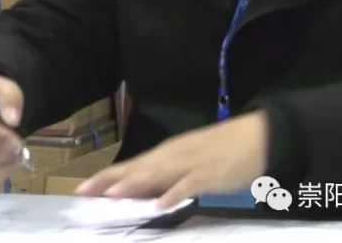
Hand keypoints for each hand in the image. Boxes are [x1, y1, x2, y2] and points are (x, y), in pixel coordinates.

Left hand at [77, 111, 268, 207]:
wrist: (260, 137)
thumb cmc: (223, 151)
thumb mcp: (188, 163)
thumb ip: (165, 178)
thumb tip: (141, 194)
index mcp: (167, 154)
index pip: (130, 166)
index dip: (106, 177)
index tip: (81, 189)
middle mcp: (173, 156)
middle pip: (136, 169)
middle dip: (110, 181)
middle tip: (84, 192)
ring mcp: (191, 164)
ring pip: (157, 174)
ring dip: (134, 184)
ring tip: (112, 195)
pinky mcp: (210, 174)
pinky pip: (189, 185)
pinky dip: (175, 193)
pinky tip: (161, 204)